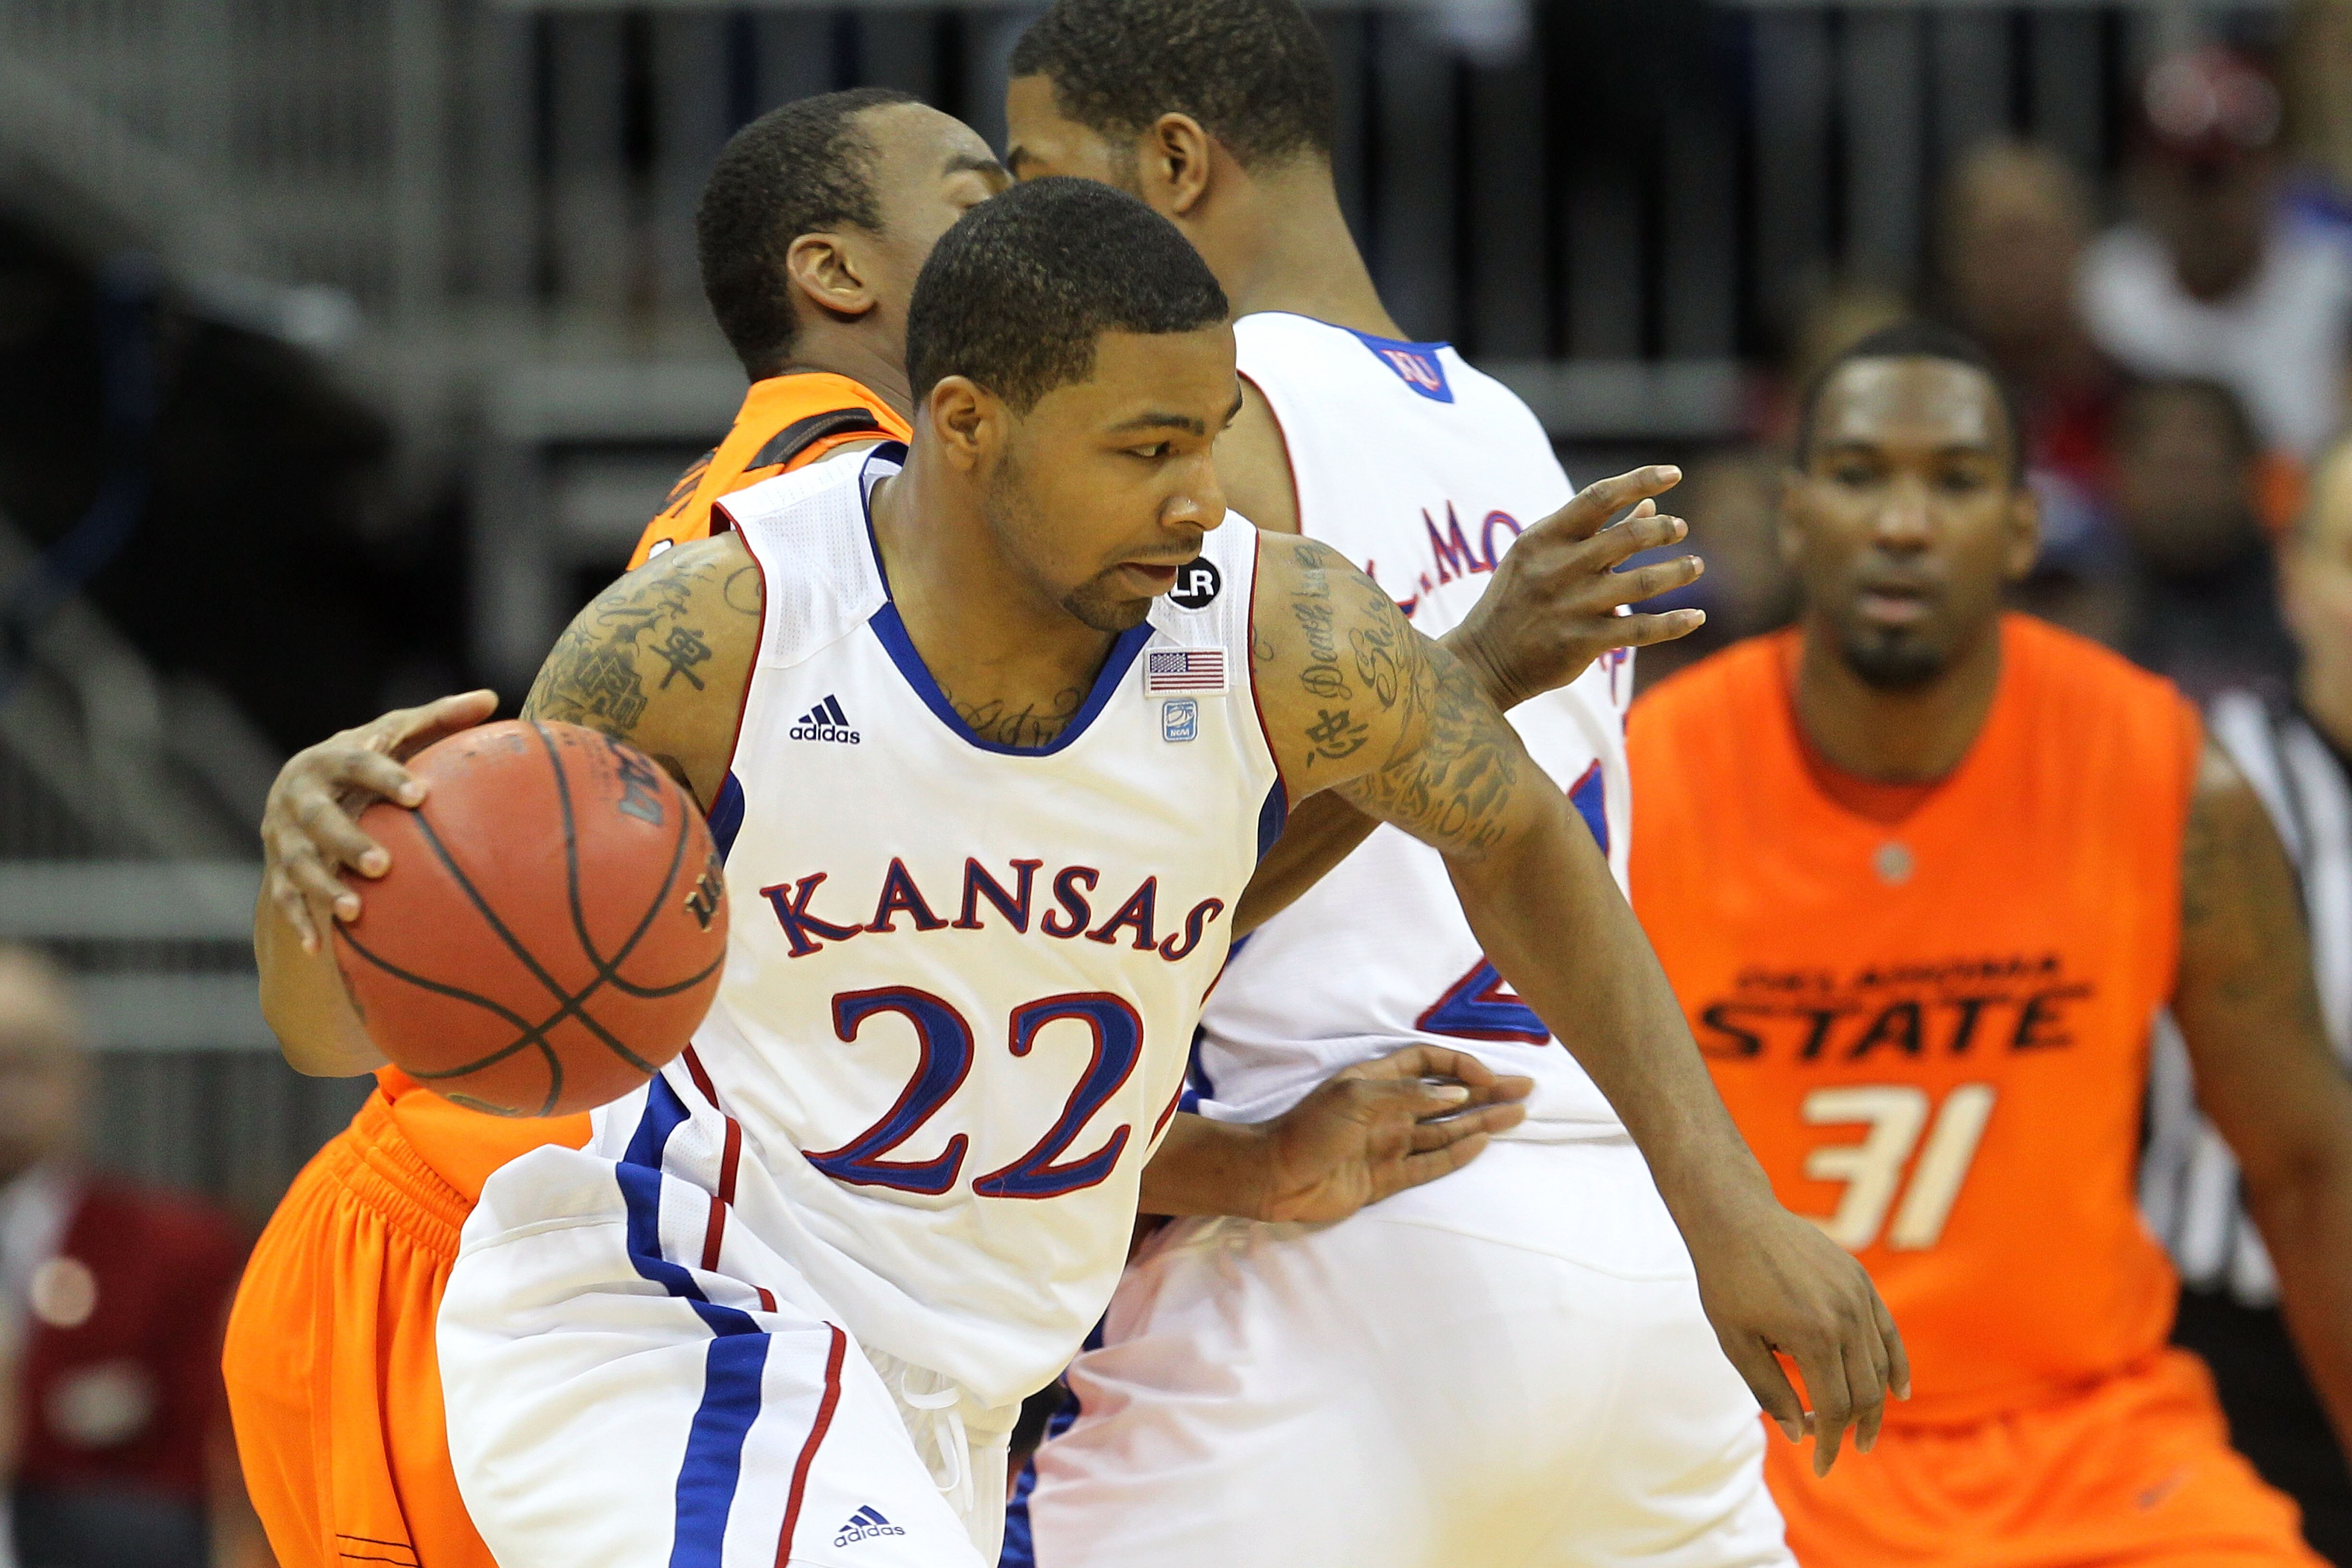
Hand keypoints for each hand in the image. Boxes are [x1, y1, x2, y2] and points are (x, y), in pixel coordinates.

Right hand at [260, 691, 498, 952]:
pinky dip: (299, 923)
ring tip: (354, 911)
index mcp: (328, 759)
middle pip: (318, 818)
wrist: (300, 793)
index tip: (421, 795)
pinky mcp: (278, 870)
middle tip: (385, 865)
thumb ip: (438, 718)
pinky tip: (318, 949)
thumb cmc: (365, 761)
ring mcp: (283, 836)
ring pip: (298, 864)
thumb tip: (490, 697)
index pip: (356, 763)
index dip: (385, 777)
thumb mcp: (396, 736)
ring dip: (323, 888)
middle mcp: (298, 796)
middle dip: (348, 841)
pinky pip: (285, 900)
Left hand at [1255, 1045, 1533, 1222]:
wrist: (1275, 1177)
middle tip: (1525, 1090)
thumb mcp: (1356, 1098)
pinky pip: (1431, 1162)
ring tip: (1518, 1114)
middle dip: (1485, 1092)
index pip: (1428, 1063)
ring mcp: (1390, 1143)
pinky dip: (1457, 1153)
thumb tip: (1455, 1094)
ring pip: (1446, 1130)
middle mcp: (1389, 1110)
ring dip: (1481, 1121)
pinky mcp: (1388, 1176)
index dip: (1459, 1064)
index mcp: (1378, 1081)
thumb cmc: (1309, 1130)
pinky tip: (1483, 1142)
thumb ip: (1408, 1095)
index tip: (1487, 1074)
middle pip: (1447, 1097)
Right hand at [1446, 466, 1704, 710]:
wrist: (1483, 660)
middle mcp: (1557, 568)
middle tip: (1680, 528)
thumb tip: (1650, 505)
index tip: (1673, 473)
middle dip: (1663, 529)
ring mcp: (1571, 606)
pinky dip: (1673, 622)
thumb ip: (1595, 531)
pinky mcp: (1582, 643)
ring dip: (1677, 571)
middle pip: (1627, 537)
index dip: (1639, 480)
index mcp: (1543, 538)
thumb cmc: (1517, 599)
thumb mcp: (1543, 555)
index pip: (1598, 498)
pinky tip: (1696, 617)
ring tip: (1695, 566)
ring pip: (1641, 582)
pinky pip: (1640, 630)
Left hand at [1686, 1194, 1910, 1475]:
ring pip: (1879, 1366)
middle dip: (1853, 1429)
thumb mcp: (1736, 1342)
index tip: (1819, 1466)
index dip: (1828, 1442)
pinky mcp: (1861, 1281)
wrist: (1734, 1216)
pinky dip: (1895, 1364)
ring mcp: (1859, 1296)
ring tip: (1862, 1431)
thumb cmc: (1726, 1280)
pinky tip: (1899, 1390)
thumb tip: (1799, 1433)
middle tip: (1839, 1451)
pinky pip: (1888, 1332)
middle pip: (1865, 1393)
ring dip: (1873, 1403)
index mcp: (1813, 1337)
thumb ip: (1770, 1391)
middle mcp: (1846, 1318)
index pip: (1834, 1409)